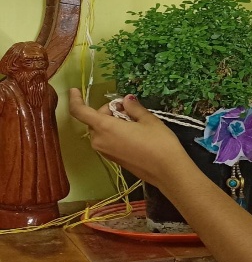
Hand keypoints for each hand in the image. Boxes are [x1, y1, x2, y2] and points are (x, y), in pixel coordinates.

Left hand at [68, 89, 187, 187]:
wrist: (168, 171)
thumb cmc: (159, 142)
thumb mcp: (148, 119)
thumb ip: (133, 107)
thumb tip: (126, 100)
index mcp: (105, 127)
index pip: (80, 112)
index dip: (75, 99)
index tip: (73, 90)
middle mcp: (99, 141)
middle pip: (95, 119)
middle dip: (109, 110)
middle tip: (130, 109)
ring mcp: (105, 152)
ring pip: (101, 130)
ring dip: (113, 121)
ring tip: (135, 122)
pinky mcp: (113, 159)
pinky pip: (107, 140)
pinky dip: (115, 132)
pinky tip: (134, 133)